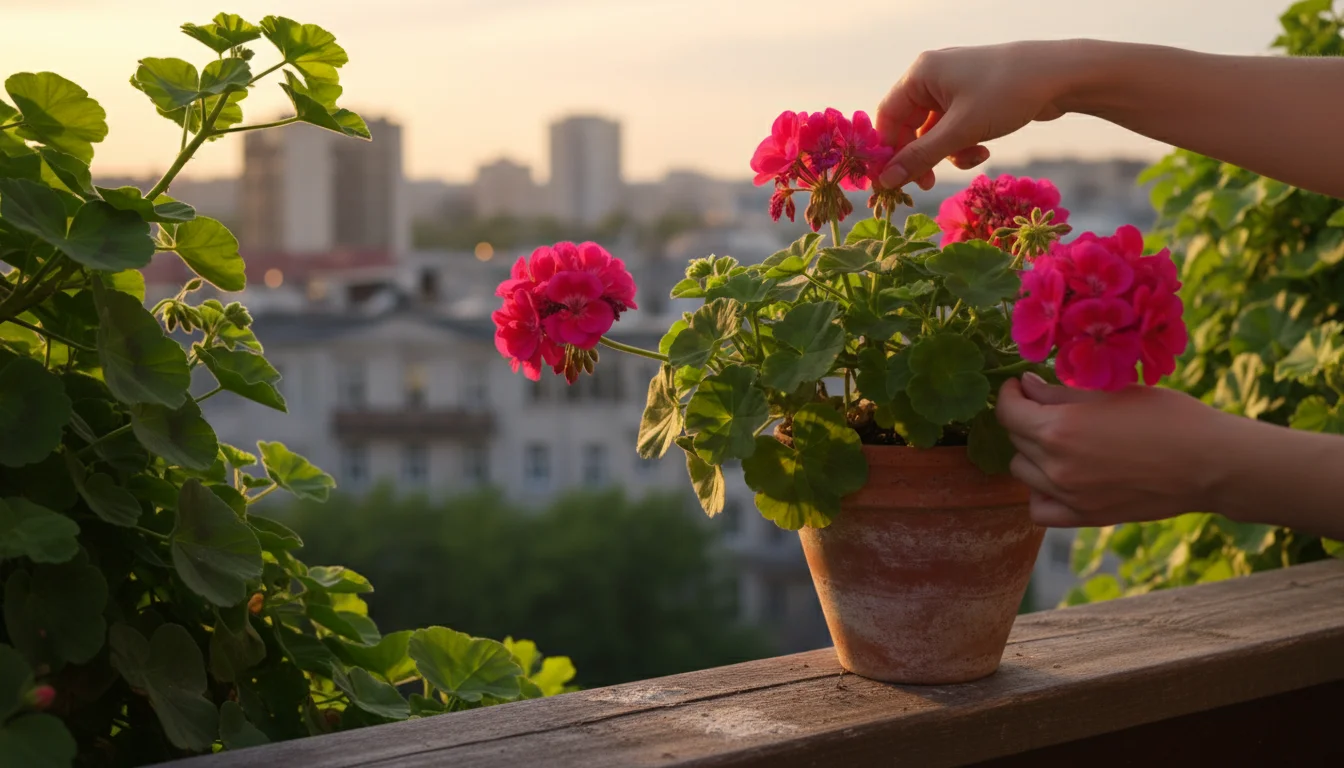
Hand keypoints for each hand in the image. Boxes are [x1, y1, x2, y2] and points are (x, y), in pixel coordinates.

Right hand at [875, 41, 1078, 189]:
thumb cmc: (1006, 94)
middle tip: (927, 184)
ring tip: (971, 159)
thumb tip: (884, 182)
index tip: (891, 183)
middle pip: (909, 127)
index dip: (887, 152)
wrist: (1060, 76)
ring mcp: (953, 87)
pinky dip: (964, 145)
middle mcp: (932, 77)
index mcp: (920, 74)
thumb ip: (919, 158)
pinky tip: (984, 150)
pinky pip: (954, 129)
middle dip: (922, 156)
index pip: (887, 118)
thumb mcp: (960, 131)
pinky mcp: (973, 99)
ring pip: (934, 133)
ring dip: (948, 153)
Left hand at [996, 373, 1234, 527]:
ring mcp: (1069, 496)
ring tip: (1058, 441)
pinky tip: (1057, 478)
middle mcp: (1056, 466)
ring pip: (1022, 473)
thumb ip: (1059, 393)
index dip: (1009, 394)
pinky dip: (1040, 493)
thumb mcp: (1109, 392)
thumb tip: (1025, 386)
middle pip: (1015, 440)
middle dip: (1024, 419)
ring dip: (1031, 454)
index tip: (1019, 386)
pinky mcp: (1085, 517)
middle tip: (1047, 408)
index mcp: (1058, 429)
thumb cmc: (1167, 417)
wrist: (1210, 463)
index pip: (1008, 411)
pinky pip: (1039, 509)